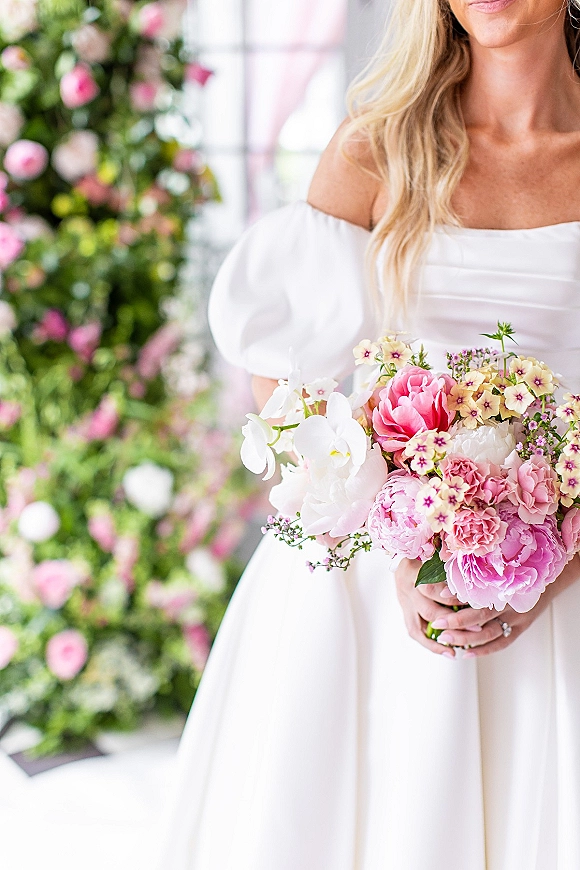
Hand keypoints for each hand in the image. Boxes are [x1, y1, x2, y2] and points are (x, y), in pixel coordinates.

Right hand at [395, 558, 487, 658]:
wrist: (401, 559)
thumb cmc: (424, 554)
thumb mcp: (434, 553)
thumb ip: (449, 562)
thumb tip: (473, 574)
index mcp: (412, 571)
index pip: (431, 588)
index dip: (450, 597)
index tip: (470, 602)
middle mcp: (406, 589)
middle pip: (427, 610)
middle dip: (453, 621)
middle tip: (475, 629)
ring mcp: (404, 602)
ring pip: (418, 627)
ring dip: (438, 639)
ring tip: (457, 649)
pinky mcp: (405, 611)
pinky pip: (414, 632)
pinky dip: (430, 644)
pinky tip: (447, 651)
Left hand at [432, 554, 579, 657]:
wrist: (548, 579)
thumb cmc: (518, 570)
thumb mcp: (502, 566)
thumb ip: (479, 571)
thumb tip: (449, 573)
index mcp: (504, 584)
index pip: (477, 590)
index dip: (457, 593)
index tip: (439, 594)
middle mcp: (510, 602)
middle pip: (480, 614)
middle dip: (456, 620)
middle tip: (437, 623)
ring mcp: (517, 617)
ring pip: (488, 632)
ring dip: (465, 637)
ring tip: (445, 638)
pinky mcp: (521, 628)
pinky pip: (501, 642)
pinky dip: (483, 649)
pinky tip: (466, 652)